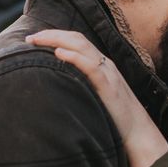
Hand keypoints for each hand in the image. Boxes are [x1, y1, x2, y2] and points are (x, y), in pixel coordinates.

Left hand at [25, 29, 167, 166]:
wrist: (138, 132)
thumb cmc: (115, 118)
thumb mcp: (97, 96)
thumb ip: (83, 85)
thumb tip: (58, 85)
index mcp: (102, 65)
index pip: (77, 41)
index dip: (56, 36)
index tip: (34, 39)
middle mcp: (105, 64)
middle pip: (77, 38)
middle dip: (51, 34)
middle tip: (29, 38)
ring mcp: (108, 73)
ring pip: (82, 47)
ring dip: (56, 40)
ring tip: (37, 41)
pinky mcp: (108, 86)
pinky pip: (91, 66)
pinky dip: (74, 57)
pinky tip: (59, 53)